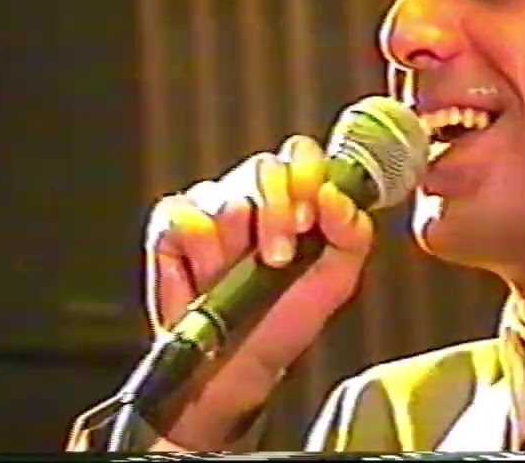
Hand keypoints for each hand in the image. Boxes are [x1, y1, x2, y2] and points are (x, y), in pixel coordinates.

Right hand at [143, 135, 373, 449]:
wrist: (237, 368)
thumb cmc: (284, 321)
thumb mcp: (335, 281)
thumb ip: (351, 234)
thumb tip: (336, 195)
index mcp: (293, 198)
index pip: (301, 155)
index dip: (307, 175)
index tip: (312, 216)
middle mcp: (251, 195)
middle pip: (266, 166)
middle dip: (277, 213)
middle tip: (280, 257)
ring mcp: (209, 208)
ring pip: (228, 197)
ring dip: (239, 244)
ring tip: (239, 278)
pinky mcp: (172, 228)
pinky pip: (184, 217)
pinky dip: (199, 251)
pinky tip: (206, 278)